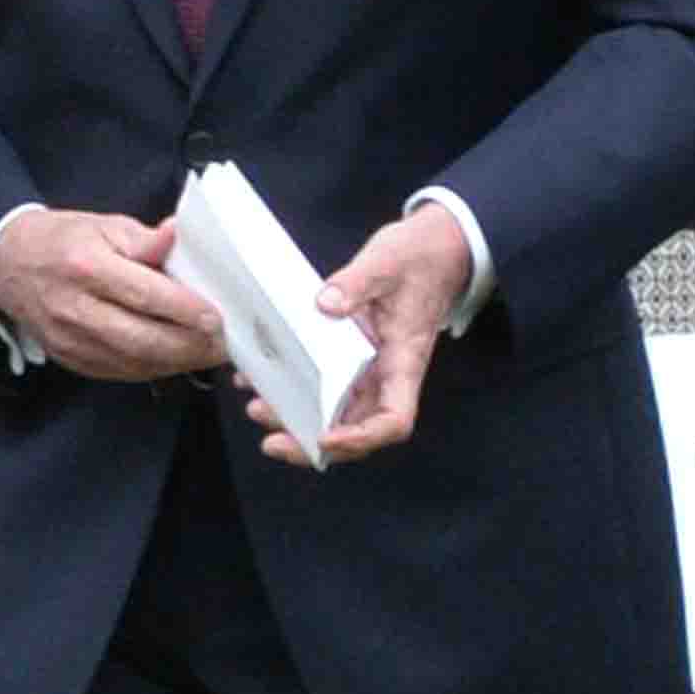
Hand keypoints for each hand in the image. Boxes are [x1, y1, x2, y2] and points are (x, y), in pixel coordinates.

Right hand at [0, 208, 225, 383]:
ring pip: (133, 362)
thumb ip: (144, 239)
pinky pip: (120, 371)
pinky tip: (176, 359)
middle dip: (188, 345)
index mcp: (86, 267)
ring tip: (208, 353)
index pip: (143, 294)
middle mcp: (76, 308)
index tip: (216, 316)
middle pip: (141, 338)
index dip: (184, 309)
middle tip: (223, 343)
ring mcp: (71, 340)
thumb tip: (178, 235)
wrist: (9, 265)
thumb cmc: (64, 240)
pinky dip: (154, 368)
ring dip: (177, 362)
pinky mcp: (71, 359)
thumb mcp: (104, 225)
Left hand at [247, 205, 474, 466]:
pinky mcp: (351, 356)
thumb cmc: (421, 259)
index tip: (326, 437)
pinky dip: (293, 389)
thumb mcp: (388, 261)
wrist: (436, 249)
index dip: (362, 438)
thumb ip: (358, 282)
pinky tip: (260, 380)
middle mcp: (387, 375)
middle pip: (356, 429)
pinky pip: (323, 385)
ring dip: (297, 420)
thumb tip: (326, 304)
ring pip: (334, 413)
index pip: (394, 419)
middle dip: (313, 444)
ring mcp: (368, 368)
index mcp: (404, 361)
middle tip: (272, 440)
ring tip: (258, 408)